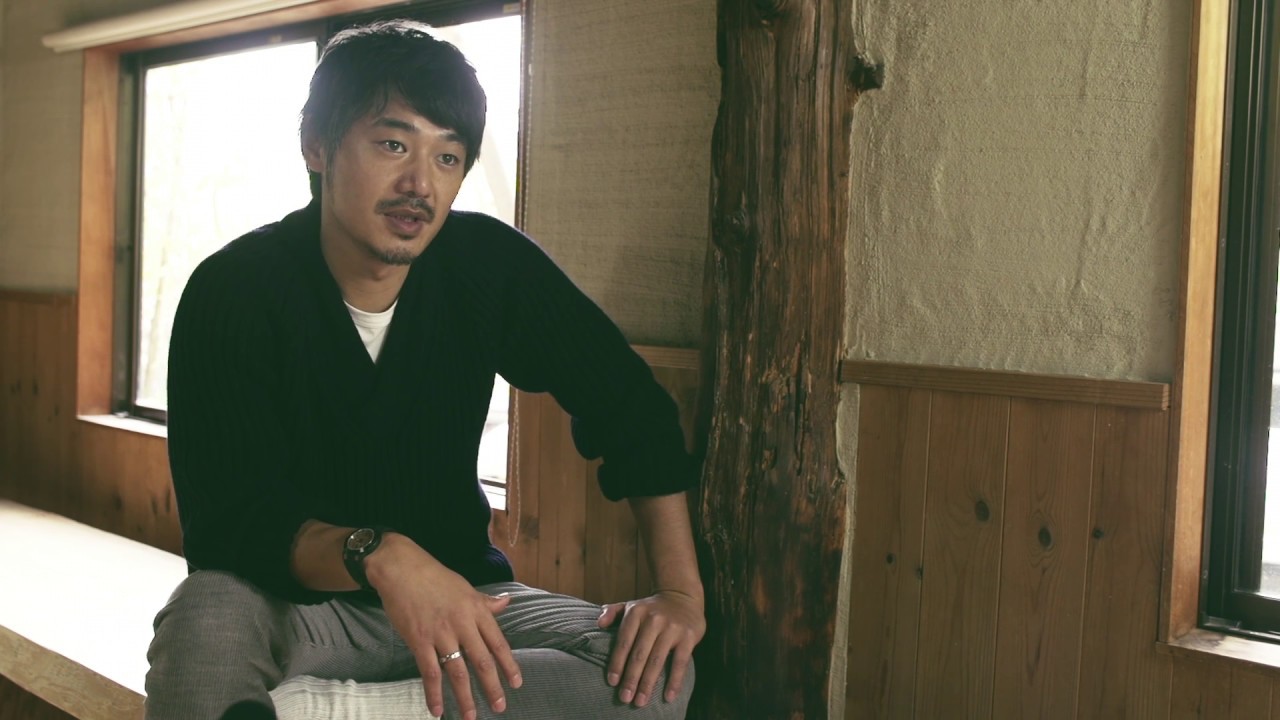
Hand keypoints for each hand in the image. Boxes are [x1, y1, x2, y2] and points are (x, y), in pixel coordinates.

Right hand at [368, 534, 522, 719]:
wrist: (401, 569)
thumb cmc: (434, 577)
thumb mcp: (465, 587)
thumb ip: (485, 601)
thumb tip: (506, 602)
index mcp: (477, 610)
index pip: (498, 643)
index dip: (509, 665)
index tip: (516, 683)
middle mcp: (463, 624)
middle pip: (482, 661)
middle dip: (492, 686)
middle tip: (500, 707)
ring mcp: (441, 634)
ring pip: (458, 672)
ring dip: (465, 697)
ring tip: (471, 716)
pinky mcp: (419, 641)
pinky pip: (429, 672)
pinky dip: (434, 693)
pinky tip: (436, 710)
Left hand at [597, 589, 704, 706]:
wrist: (682, 596)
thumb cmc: (652, 608)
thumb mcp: (631, 605)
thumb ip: (613, 612)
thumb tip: (599, 623)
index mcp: (636, 613)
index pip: (624, 642)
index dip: (617, 663)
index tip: (612, 682)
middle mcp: (653, 619)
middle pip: (639, 654)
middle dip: (631, 679)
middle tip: (625, 698)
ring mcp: (672, 628)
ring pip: (657, 660)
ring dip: (648, 684)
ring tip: (641, 701)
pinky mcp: (689, 636)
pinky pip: (680, 662)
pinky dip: (674, 681)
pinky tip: (668, 697)